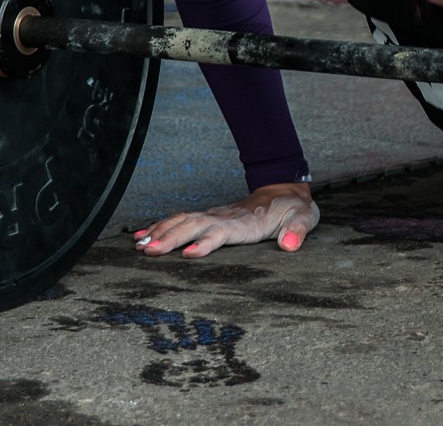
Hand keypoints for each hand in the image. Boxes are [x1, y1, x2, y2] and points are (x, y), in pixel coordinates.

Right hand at [132, 182, 318, 257]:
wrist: (284, 188)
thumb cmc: (292, 208)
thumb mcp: (303, 219)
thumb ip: (297, 231)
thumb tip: (289, 245)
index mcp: (246, 223)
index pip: (222, 232)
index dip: (207, 242)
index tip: (189, 254)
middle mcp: (225, 218)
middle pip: (194, 226)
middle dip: (171, 238)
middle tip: (148, 252)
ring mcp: (215, 216)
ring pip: (183, 221)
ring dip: (160, 232)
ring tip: (139, 246)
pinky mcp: (209, 218)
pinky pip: (180, 220)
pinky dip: (160, 227)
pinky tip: (142, 236)